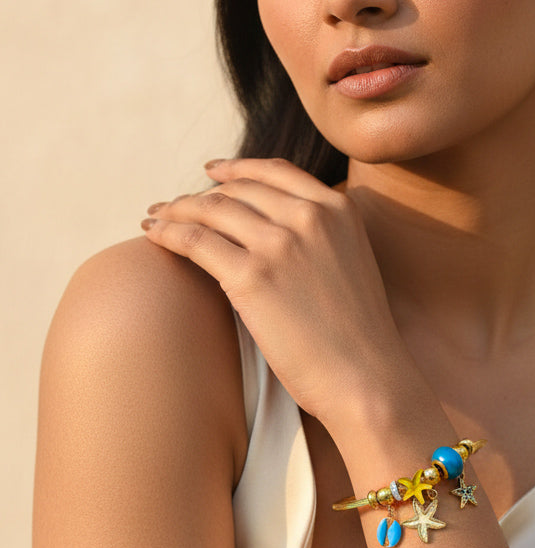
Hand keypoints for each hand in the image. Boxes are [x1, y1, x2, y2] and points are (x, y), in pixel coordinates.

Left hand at [141, 158, 415, 426]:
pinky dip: (168, 234)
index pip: (275, 172)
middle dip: (198, 194)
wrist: (368, 379)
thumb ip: (321, 237)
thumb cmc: (359, 337)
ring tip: (155, 219)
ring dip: (175, 210)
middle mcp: (309, 216)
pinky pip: (195, 241)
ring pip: (211, 210)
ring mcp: (280, 244)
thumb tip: (274, 230)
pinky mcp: (252, 276)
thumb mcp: (352, 263)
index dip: (237, 168)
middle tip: (172, 205)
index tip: (211, 172)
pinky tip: (153, 236)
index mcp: (338, 209)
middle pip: (237, 190)